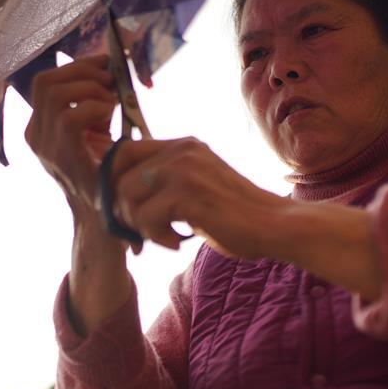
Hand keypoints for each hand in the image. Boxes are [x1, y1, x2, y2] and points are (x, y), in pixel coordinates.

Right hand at [25, 55, 118, 217]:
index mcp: (39, 127)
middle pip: (45, 82)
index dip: (76, 66)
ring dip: (89, 89)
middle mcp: (35, 136)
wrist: (106, 216)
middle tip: (110, 80)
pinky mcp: (61, 156)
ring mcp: (44, 147)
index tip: (104, 64)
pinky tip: (110, 114)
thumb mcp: (95, 130)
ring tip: (112, 101)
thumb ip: (93, 102)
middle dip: (81, 71)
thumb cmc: (105, 171)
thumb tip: (108, 67)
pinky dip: (95, 107)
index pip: (45, 82)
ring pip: (55, 94)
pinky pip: (70, 116)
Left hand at [110, 137, 288, 258]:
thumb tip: (116, 200)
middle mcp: (180, 150)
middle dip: (122, 211)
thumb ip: (165, 185)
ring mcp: (184, 169)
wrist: (274, 226)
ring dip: (140, 227)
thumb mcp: (196, 188)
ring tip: (167, 237)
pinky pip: (145, 218)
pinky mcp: (188, 194)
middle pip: (118, 176)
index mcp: (182, 146)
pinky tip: (179, 242)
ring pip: (127, 198)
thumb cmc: (235, 216)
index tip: (126, 211)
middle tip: (140, 232)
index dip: (113, 184)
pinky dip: (157, 238)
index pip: (122, 152)